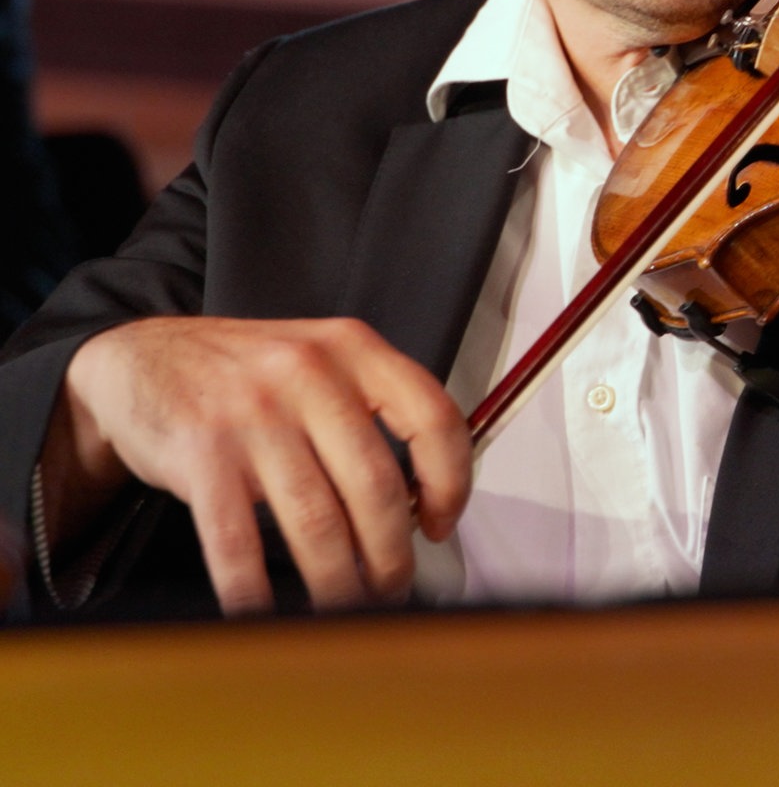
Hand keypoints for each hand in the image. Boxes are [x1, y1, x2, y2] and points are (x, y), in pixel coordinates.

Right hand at [47, 316, 471, 614]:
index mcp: (354, 348)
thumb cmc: (247, 372)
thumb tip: (421, 500)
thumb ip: (372, 410)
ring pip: (318, 522)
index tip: (442, 523)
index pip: (432, 417)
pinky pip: (239, 543)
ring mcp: (254, 413)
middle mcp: (310, 373)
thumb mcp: (321, 361)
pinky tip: (268, 615)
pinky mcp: (202, 453)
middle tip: (393, 588)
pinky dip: (257, 592)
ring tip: (347, 610)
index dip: (450, 481)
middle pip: (376, 485)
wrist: (143, 358)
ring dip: (338, 583)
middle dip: (391, 555)